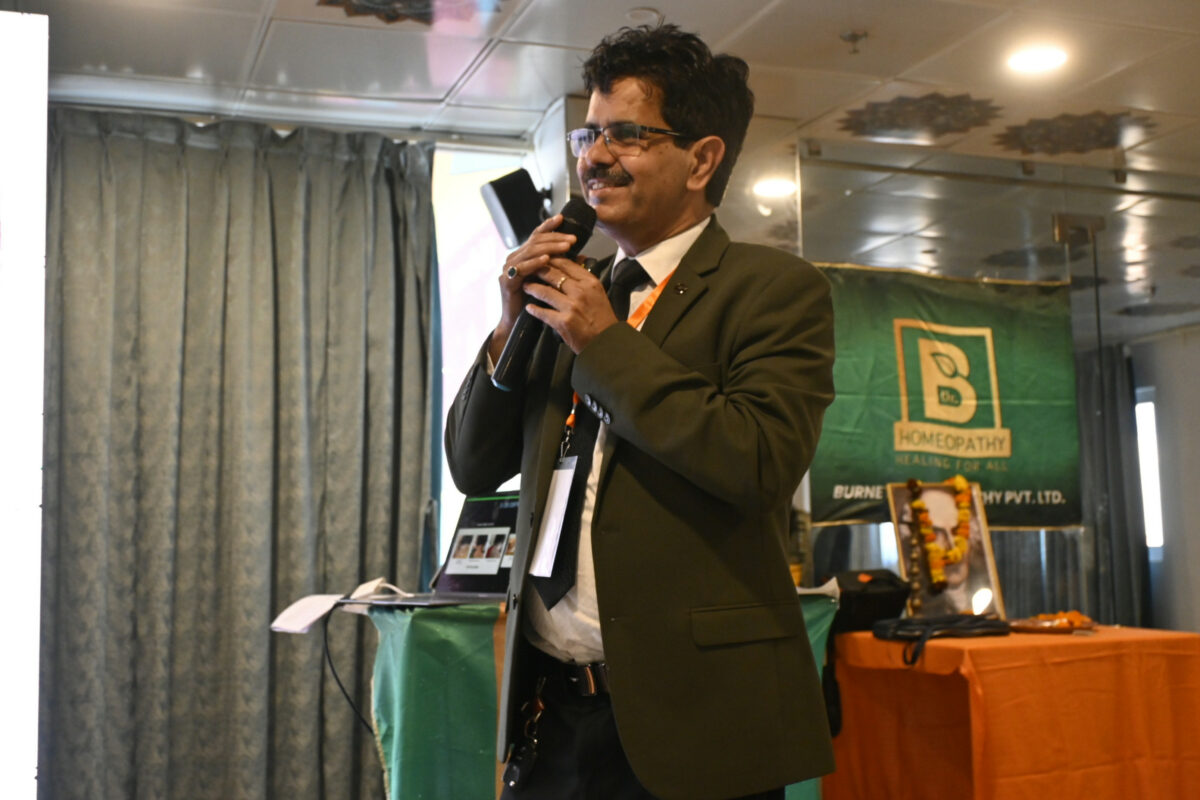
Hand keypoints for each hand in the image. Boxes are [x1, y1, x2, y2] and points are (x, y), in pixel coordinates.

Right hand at [488, 214, 578, 362]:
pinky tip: (546, 260)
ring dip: (549, 248)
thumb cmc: (536, 302)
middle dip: (555, 239)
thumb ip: (563, 267)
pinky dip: (534, 263)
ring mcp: (508, 269)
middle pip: (534, 242)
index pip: (536, 236)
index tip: (562, 218)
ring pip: (529, 252)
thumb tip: (582, 256)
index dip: (548, 227)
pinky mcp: (505, 281)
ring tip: (565, 247)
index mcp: (524, 256)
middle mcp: (514, 259)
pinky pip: (521, 269)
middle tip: (573, 239)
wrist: (518, 325)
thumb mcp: (552, 281)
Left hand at [523, 258, 619, 353]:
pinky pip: (543, 312)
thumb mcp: (598, 292)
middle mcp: (581, 292)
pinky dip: (534, 309)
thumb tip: (577, 259)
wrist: (607, 342)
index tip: (542, 258)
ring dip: (532, 288)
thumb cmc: (603, 318)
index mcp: (590, 282)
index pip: (566, 264)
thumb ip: (585, 278)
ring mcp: (571, 307)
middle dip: (538, 270)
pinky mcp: (563, 322)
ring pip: (545, 291)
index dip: (551, 259)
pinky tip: (529, 307)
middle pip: (553, 274)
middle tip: (529, 269)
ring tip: (526, 286)